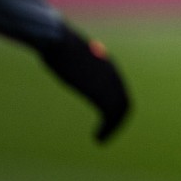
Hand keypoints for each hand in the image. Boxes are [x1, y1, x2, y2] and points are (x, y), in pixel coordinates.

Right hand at [39, 25, 130, 142]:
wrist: (58, 40)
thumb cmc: (56, 43)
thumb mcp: (66, 52)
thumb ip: (70, 58)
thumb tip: (57, 53)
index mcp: (106, 64)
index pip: (119, 88)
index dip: (115, 104)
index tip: (106, 117)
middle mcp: (113, 74)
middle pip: (124, 101)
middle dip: (117, 120)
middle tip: (105, 133)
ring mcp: (109, 83)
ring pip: (122, 110)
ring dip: (114, 128)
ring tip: (101, 139)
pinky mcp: (101, 93)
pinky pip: (112, 115)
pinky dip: (108, 129)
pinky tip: (97, 138)